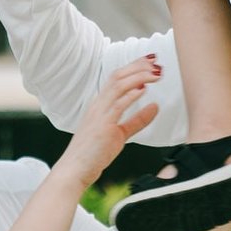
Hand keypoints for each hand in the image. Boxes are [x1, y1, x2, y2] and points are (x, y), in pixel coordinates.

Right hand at [58, 58, 162, 189]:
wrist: (74, 170)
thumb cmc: (93, 154)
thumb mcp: (120, 134)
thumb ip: (137, 120)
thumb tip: (155, 107)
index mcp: (99, 105)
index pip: (116, 78)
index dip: (134, 67)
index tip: (150, 62)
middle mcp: (98, 105)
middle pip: (118, 76)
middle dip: (138, 65)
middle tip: (156, 61)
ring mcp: (99, 113)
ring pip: (118, 85)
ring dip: (139, 76)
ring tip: (156, 73)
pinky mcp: (102, 125)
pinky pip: (118, 104)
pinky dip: (132, 95)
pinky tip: (144, 89)